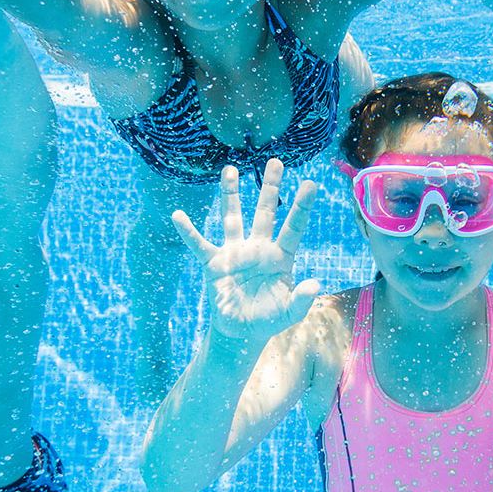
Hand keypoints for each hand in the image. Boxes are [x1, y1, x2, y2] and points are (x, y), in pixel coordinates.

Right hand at [172, 160, 321, 343]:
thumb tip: (314, 285)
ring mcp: (235, 252)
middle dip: (270, 187)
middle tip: (276, 161)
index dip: (301, 207)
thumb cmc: (269, 318)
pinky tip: (178, 216)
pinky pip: (199, 244)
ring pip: (233, 217)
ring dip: (231, 194)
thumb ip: (302, 299)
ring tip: (230, 168)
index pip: (293, 228)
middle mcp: (258, 248)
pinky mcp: (214, 263)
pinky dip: (188, 231)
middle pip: (265, 212)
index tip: (311, 184)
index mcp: (280, 257)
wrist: (242, 331)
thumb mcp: (290, 313)